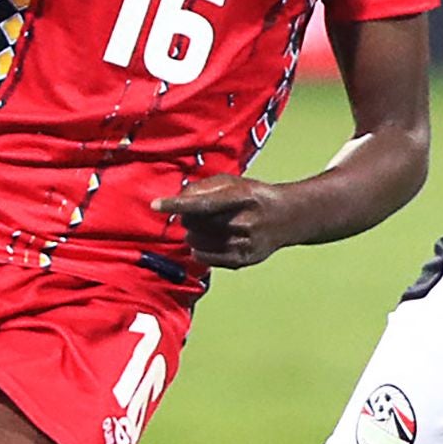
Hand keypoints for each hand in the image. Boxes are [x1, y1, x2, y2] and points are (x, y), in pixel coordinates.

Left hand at [152, 174, 305, 268]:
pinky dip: (199, 248)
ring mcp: (244, 243)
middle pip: (195, 223)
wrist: (287, 217)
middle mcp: (245, 221)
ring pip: (195, 242)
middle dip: (187, 217)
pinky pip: (203, 257)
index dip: (177, 204)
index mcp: (242, 197)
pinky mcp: (242, 260)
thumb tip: (177, 200)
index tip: (156, 205)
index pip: (202, 203)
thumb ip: (204, 188)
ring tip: (207, 226)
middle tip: (197, 213)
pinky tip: (211, 239)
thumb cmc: (252, 196)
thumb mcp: (233, 183)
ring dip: (193, 233)